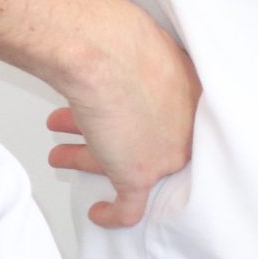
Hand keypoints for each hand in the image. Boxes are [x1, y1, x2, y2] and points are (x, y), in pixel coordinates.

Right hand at [47, 11, 197, 228]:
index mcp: (194, 97)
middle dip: (108, 133)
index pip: (173, 118)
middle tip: (84, 132)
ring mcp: (166, 154)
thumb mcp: (146, 51)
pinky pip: (129, 209)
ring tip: (63, 152)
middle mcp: (187, 128)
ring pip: (128, 166)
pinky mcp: (140, 175)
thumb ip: (142, 67)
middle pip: (147, 139)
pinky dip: (113, 214)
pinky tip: (99, 212)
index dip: (142, 118)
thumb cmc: (121, 44)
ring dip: (91, 160)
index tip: (127, 120)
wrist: (106, 54)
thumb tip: (120, 62)